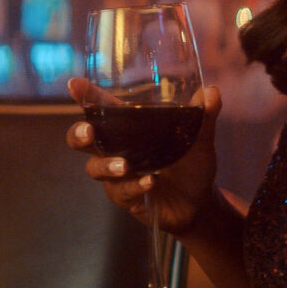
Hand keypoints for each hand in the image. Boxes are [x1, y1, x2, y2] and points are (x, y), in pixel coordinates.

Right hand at [68, 81, 224, 234]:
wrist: (200, 202)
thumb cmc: (192, 164)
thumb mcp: (201, 139)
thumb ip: (204, 116)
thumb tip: (211, 91)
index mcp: (128, 128)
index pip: (101, 108)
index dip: (85, 97)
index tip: (75, 85)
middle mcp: (116, 149)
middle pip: (82, 140)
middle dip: (79, 134)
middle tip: (89, 132)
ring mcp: (117, 175)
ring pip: (95, 169)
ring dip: (107, 165)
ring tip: (123, 165)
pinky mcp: (126, 198)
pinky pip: (121, 192)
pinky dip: (134, 187)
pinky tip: (149, 183)